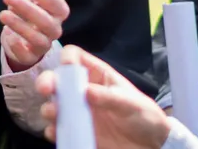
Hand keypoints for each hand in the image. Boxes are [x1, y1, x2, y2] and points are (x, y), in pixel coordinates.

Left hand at [0, 0, 68, 70]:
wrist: (25, 38)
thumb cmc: (28, 12)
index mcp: (59, 11)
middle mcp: (55, 28)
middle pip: (46, 20)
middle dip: (25, 8)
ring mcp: (45, 44)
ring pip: (37, 39)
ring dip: (19, 25)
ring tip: (2, 14)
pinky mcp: (31, 57)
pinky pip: (27, 56)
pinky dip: (17, 46)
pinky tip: (7, 33)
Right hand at [36, 45, 171, 148]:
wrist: (151, 145)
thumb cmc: (144, 116)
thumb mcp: (132, 103)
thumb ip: (110, 97)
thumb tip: (86, 92)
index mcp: (97, 76)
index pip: (75, 57)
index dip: (67, 58)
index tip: (65, 66)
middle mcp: (83, 91)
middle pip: (57, 79)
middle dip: (47, 81)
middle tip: (47, 89)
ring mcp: (78, 112)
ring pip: (54, 104)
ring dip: (49, 108)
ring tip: (54, 114)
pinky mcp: (77, 131)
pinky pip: (59, 129)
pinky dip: (54, 131)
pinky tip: (57, 133)